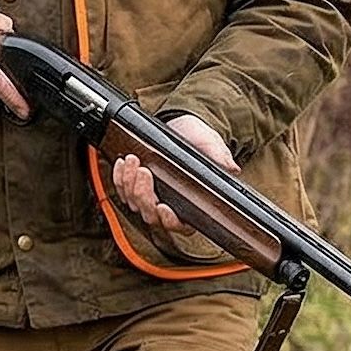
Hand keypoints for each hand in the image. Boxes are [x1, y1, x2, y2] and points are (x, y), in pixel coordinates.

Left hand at [111, 114, 238, 230]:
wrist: (182, 126)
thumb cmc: (198, 141)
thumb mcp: (211, 146)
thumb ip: (219, 158)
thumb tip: (230, 168)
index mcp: (191, 206)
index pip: (180, 225)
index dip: (170, 220)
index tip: (163, 207)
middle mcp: (168, 206)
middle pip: (150, 215)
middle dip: (143, 195)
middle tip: (144, 172)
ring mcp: (150, 198)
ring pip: (134, 203)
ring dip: (129, 184)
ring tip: (133, 161)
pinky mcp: (135, 186)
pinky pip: (122, 189)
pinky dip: (120, 177)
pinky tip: (123, 163)